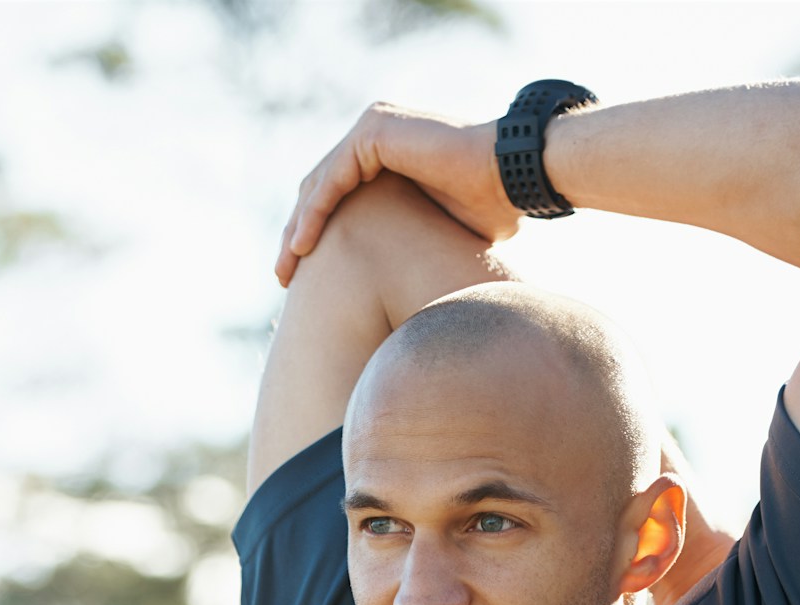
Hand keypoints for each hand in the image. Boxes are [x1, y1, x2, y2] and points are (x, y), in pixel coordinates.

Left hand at [275, 103, 519, 285]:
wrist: (516, 177)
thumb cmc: (489, 207)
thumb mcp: (432, 230)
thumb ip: (405, 238)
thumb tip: (395, 283)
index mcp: (387, 152)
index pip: (335, 194)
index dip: (315, 234)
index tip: (302, 276)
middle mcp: (375, 133)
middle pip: (319, 189)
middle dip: (297, 236)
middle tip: (283, 278)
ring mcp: (373, 125)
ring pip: (320, 185)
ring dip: (298, 229)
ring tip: (286, 271)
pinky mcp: (374, 128)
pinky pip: (333, 178)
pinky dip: (316, 213)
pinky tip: (303, 247)